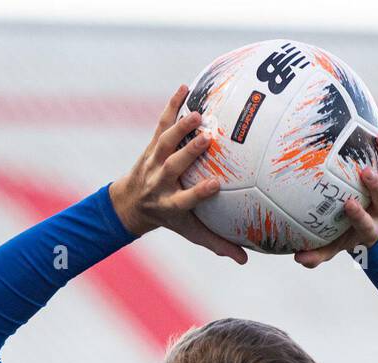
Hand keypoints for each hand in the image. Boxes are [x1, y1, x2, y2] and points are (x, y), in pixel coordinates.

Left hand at [110, 87, 247, 263]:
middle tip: (206, 139)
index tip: (216, 185)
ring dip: (180, 127)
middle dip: (187, 153)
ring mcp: (154, 161)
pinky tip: (185, 87)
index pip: (186, 200)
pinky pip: (161, 123)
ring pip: (165, 142)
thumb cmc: (170, 217)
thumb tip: (245, 260)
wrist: (132, 202)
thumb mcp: (191, 232)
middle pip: (174, 166)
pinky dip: (172, 105)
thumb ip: (217, 244)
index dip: (199, 192)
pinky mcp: (152, 145)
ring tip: (198, 114)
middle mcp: (160, 182)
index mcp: (171, 205)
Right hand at [295, 115, 377, 267]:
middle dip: (377, 185)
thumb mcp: (332, 248)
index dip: (360, 215)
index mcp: (371, 228)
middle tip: (364, 172)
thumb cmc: (346, 236)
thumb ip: (317, 255)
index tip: (348, 205)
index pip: (366, 223)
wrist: (372, 228)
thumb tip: (297, 259)